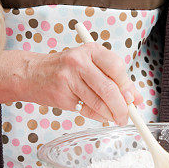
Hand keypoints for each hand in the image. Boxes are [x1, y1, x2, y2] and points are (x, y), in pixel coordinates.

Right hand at [16, 44, 142, 124]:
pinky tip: (99, 115)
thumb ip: (114, 79)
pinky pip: (86, 110)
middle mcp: (79, 62)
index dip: (127, 86)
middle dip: (121, 107)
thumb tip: (136, 98)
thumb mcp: (90, 64)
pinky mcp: (62, 96)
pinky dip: (97, 116)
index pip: (116, 67)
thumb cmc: (66, 68)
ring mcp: (68, 79)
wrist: (32, 73)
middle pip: (108, 88)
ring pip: (98, 102)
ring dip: (110, 114)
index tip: (133, 99)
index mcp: (90, 50)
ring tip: (115, 118)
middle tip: (127, 116)